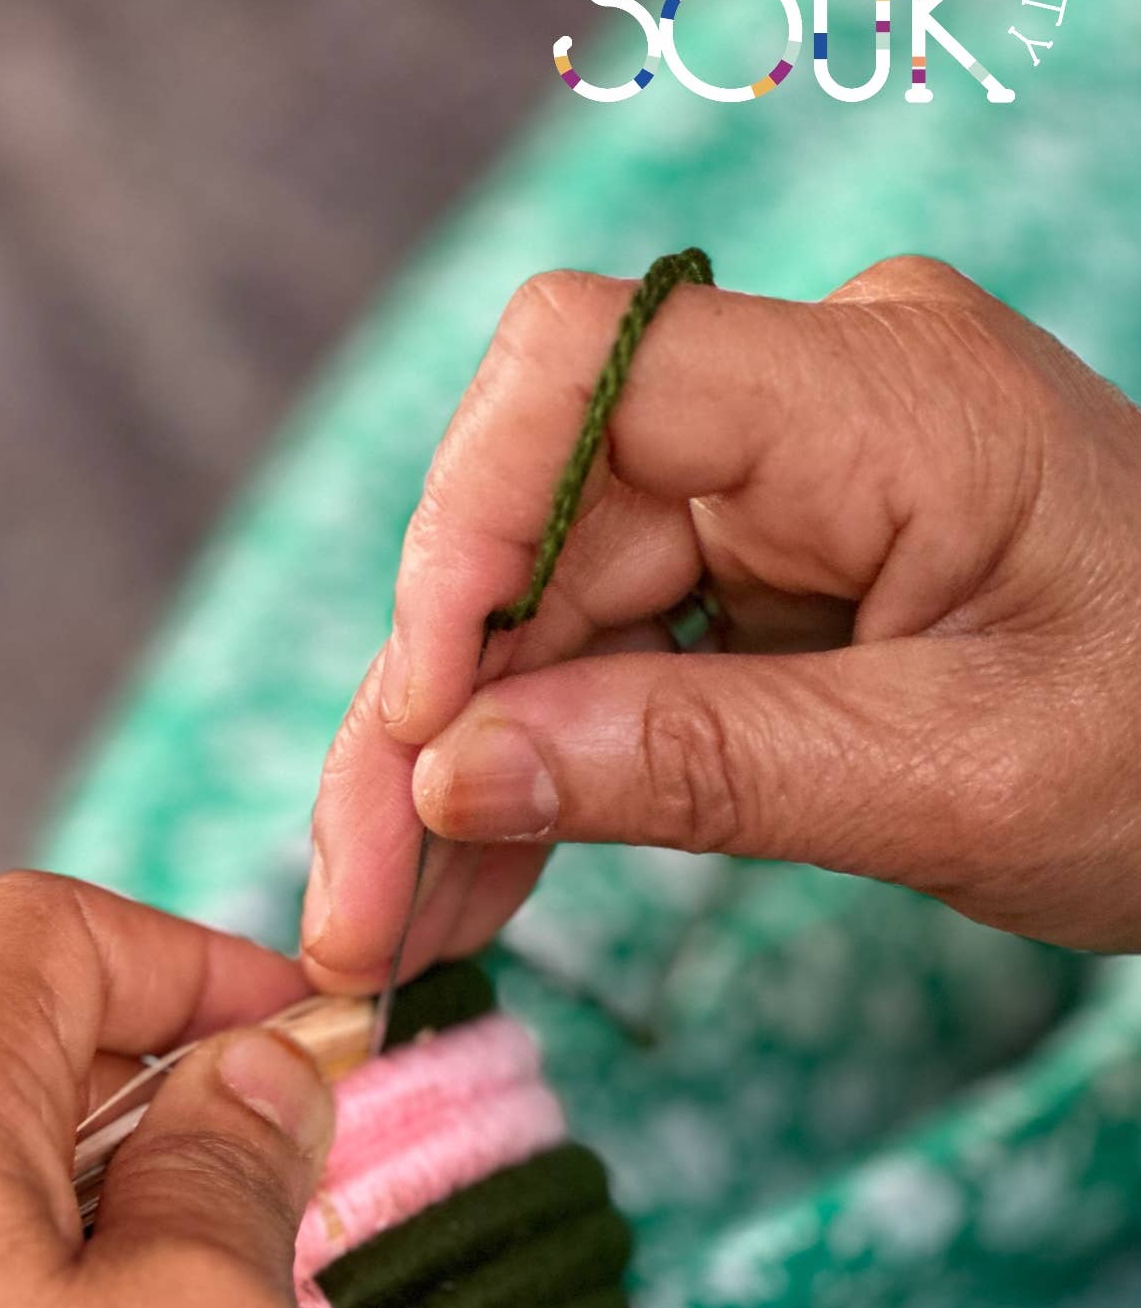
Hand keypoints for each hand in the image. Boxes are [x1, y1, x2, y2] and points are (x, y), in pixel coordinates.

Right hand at [302, 255, 1140, 984]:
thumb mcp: (952, 781)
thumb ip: (695, 765)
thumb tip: (448, 770)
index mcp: (888, 394)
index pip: (591, 370)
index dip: (460, 534)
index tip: (416, 724)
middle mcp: (812, 405)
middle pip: (534, 522)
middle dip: (426, 723)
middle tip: (354, 913)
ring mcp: (786, 482)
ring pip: (543, 606)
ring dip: (455, 772)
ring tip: (394, 937)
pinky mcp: (771, 565)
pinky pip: (607, 653)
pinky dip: (538, 772)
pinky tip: (471, 887)